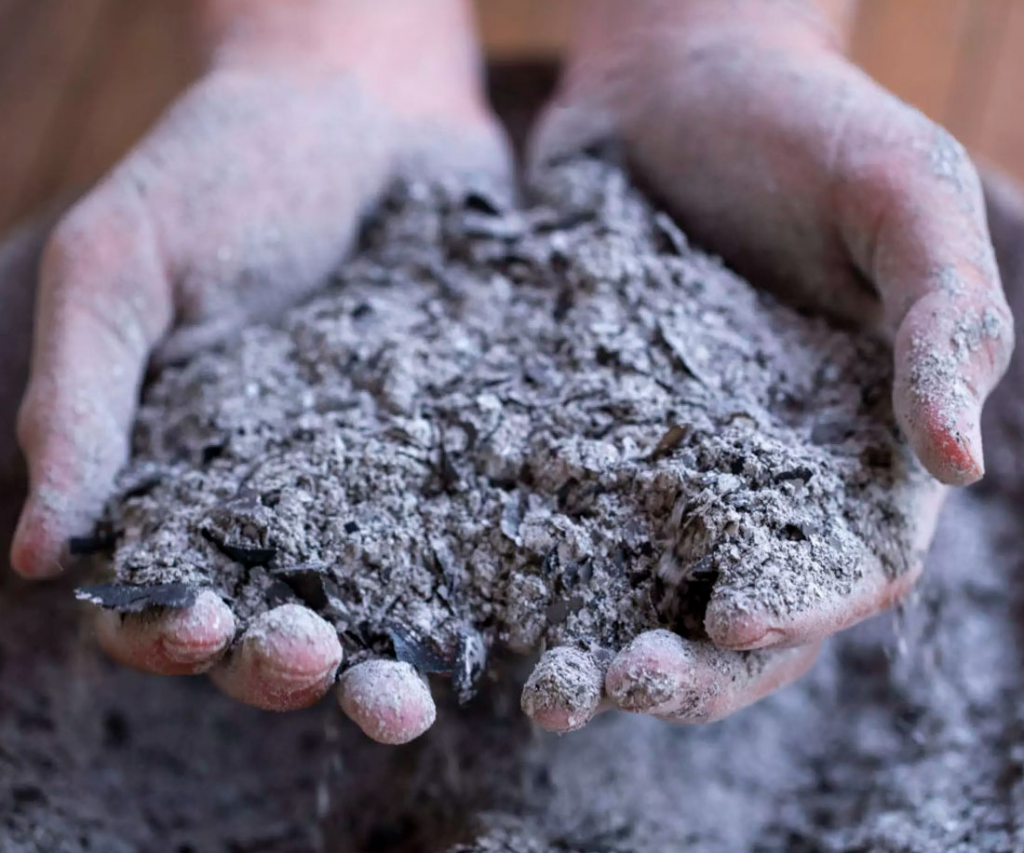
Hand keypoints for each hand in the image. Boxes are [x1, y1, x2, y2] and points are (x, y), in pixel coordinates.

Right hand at [10, 0, 509, 741]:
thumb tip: (36, 553)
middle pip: (271, 625)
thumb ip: (81, 400)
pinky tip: (503, 619)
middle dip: (286, 667)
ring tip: (410, 698)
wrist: (369, 109)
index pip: (154, 590)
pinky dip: (479, 594)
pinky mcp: (459, 459)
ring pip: (375, 612)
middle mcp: (280, 499)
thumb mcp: (125, 265)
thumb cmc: (228, 171)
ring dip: (381, 669)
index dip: (162, 631)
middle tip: (320, 664)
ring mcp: (379, 485)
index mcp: (179, 471)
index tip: (196, 625)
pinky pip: (468, 543)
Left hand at [521, 0, 1013, 730]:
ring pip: (647, 590)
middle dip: (692, 666)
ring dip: (605, 648)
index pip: (849, 564)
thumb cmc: (806, 124)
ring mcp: (669, 460)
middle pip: (743, 612)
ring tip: (548, 688)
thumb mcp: (906, 195)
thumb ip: (944, 318)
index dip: (801, 608)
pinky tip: (482, 599)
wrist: (673, 75)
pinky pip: (563, 516)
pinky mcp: (588, 431)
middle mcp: (764, 475)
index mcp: (862, 444)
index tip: (727, 618)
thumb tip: (960, 464)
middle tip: (618, 682)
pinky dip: (531, 569)